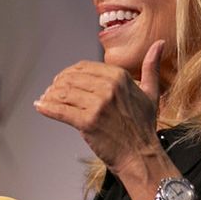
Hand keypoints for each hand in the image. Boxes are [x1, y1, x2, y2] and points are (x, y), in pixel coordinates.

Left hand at [33, 39, 167, 181]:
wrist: (141, 156)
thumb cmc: (144, 127)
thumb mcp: (151, 92)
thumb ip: (152, 67)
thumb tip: (160, 43)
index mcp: (120, 77)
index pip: (84, 67)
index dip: (70, 72)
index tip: (63, 79)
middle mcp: (108, 87)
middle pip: (71, 78)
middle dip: (57, 83)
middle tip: (51, 90)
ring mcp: (97, 105)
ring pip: (63, 93)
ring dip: (50, 95)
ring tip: (45, 99)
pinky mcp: (87, 122)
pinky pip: (60, 110)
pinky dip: (46, 108)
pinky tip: (40, 106)